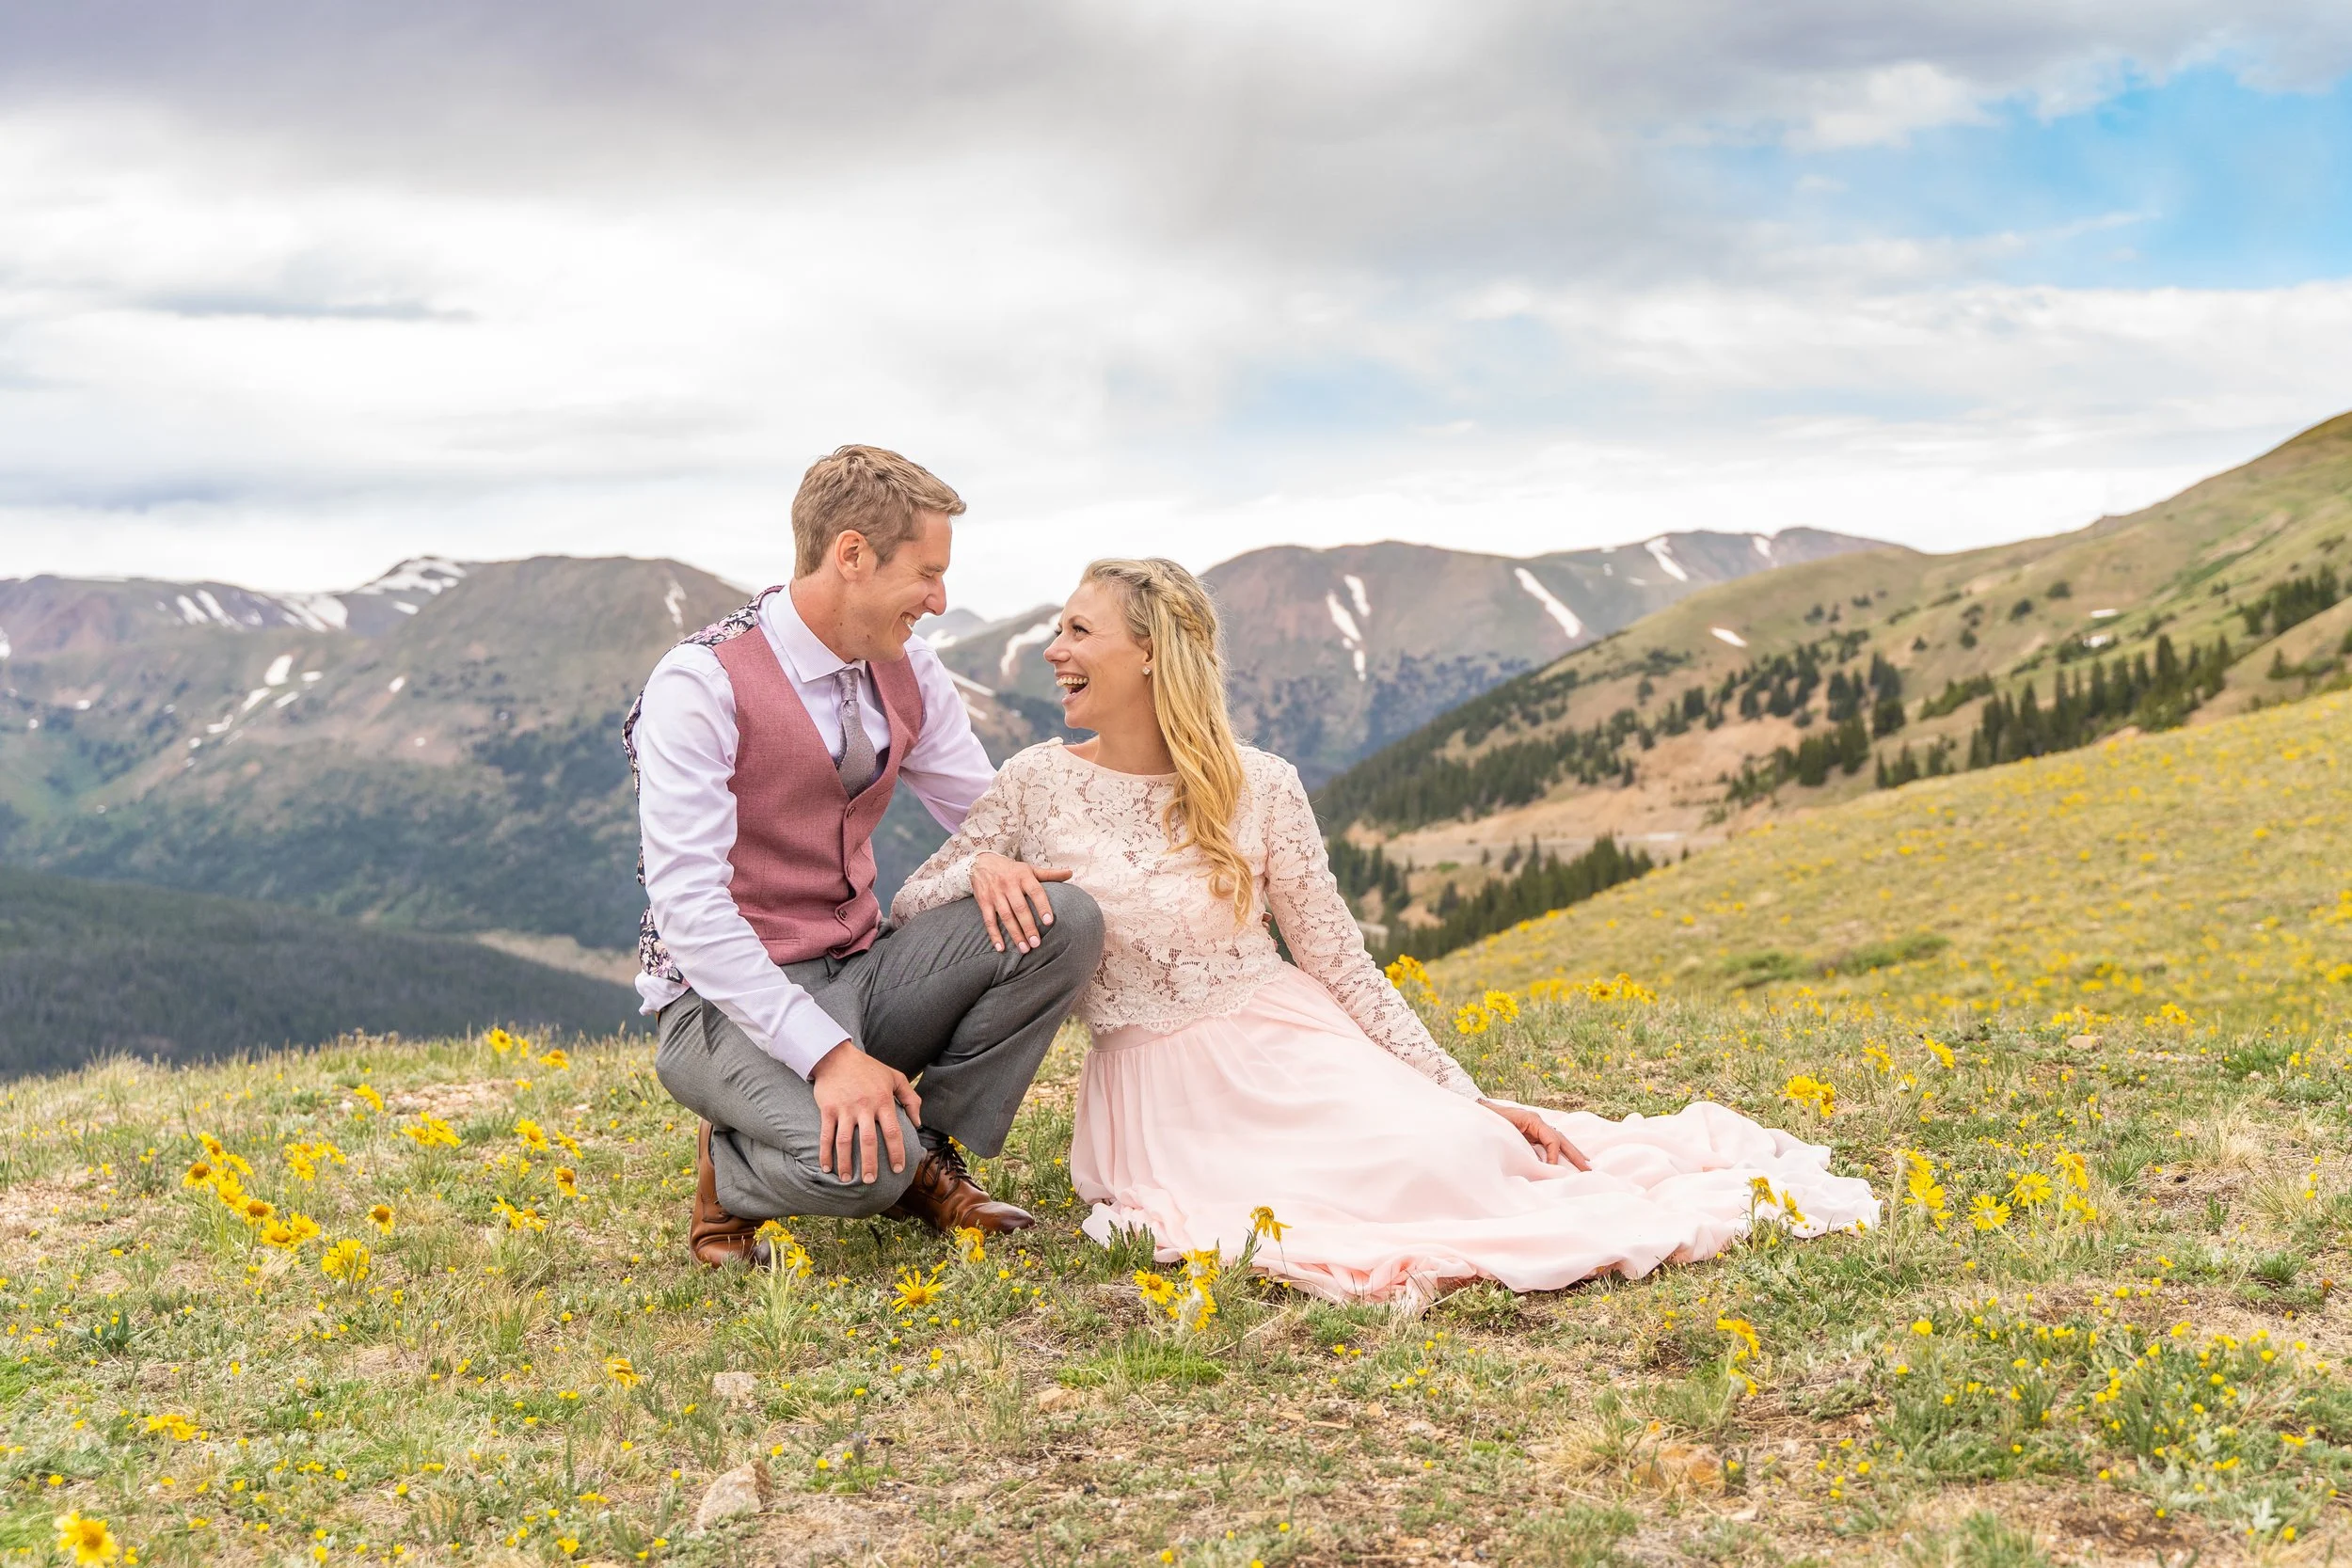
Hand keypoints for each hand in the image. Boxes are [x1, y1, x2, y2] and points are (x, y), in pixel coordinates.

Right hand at [809, 1041, 922, 1181]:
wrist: (836, 1056)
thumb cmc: (868, 1068)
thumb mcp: (894, 1077)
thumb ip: (911, 1098)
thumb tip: (918, 1123)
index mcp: (883, 1101)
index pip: (893, 1131)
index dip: (896, 1152)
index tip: (898, 1169)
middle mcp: (864, 1107)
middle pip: (868, 1141)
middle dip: (870, 1163)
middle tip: (871, 1181)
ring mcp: (844, 1109)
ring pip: (845, 1141)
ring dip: (845, 1162)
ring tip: (847, 1179)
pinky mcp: (827, 1109)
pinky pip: (826, 1135)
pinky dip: (825, 1153)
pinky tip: (826, 1167)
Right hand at [969, 852, 1071, 954]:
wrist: (981, 864)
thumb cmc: (1011, 870)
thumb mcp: (1029, 869)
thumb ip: (1049, 874)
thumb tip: (1070, 873)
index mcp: (1023, 876)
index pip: (1035, 892)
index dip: (1042, 906)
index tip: (1049, 922)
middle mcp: (1009, 885)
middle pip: (1020, 908)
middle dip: (1028, 926)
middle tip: (1036, 943)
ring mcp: (995, 894)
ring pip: (1006, 916)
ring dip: (1015, 934)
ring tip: (1024, 949)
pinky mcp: (983, 902)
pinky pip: (989, 920)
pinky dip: (994, 935)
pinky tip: (1001, 948)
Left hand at [1480, 1099, 1589, 1169]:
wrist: (1478, 1111)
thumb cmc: (1489, 1121)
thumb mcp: (1504, 1133)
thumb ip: (1520, 1147)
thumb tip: (1537, 1165)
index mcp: (1533, 1121)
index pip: (1552, 1140)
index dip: (1555, 1156)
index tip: (1553, 1171)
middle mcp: (1537, 1123)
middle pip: (1561, 1139)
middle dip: (1575, 1154)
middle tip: (1589, 1167)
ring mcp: (1535, 1128)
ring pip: (1558, 1141)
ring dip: (1571, 1153)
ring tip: (1586, 1164)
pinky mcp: (1531, 1133)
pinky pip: (1549, 1144)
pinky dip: (1559, 1152)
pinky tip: (1565, 1161)